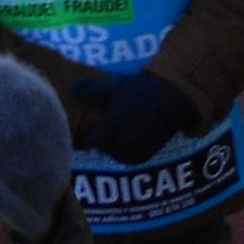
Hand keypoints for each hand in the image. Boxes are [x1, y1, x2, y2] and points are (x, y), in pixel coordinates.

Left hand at [72, 70, 193, 164]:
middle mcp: (122, 145)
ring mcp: (135, 152)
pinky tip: (123, 136)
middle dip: (98, 139)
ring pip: (114, 153)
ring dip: (111, 145)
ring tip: (110, 131)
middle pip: (101, 148)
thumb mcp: (112, 87)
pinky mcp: (145, 156)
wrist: (172, 98)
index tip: (79, 128)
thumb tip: (71, 88)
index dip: (82, 135)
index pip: (89, 141)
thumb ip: (90, 91)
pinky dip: (123, 149)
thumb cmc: (140, 90)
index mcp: (112, 128)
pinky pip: (127, 156)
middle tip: (94, 127)